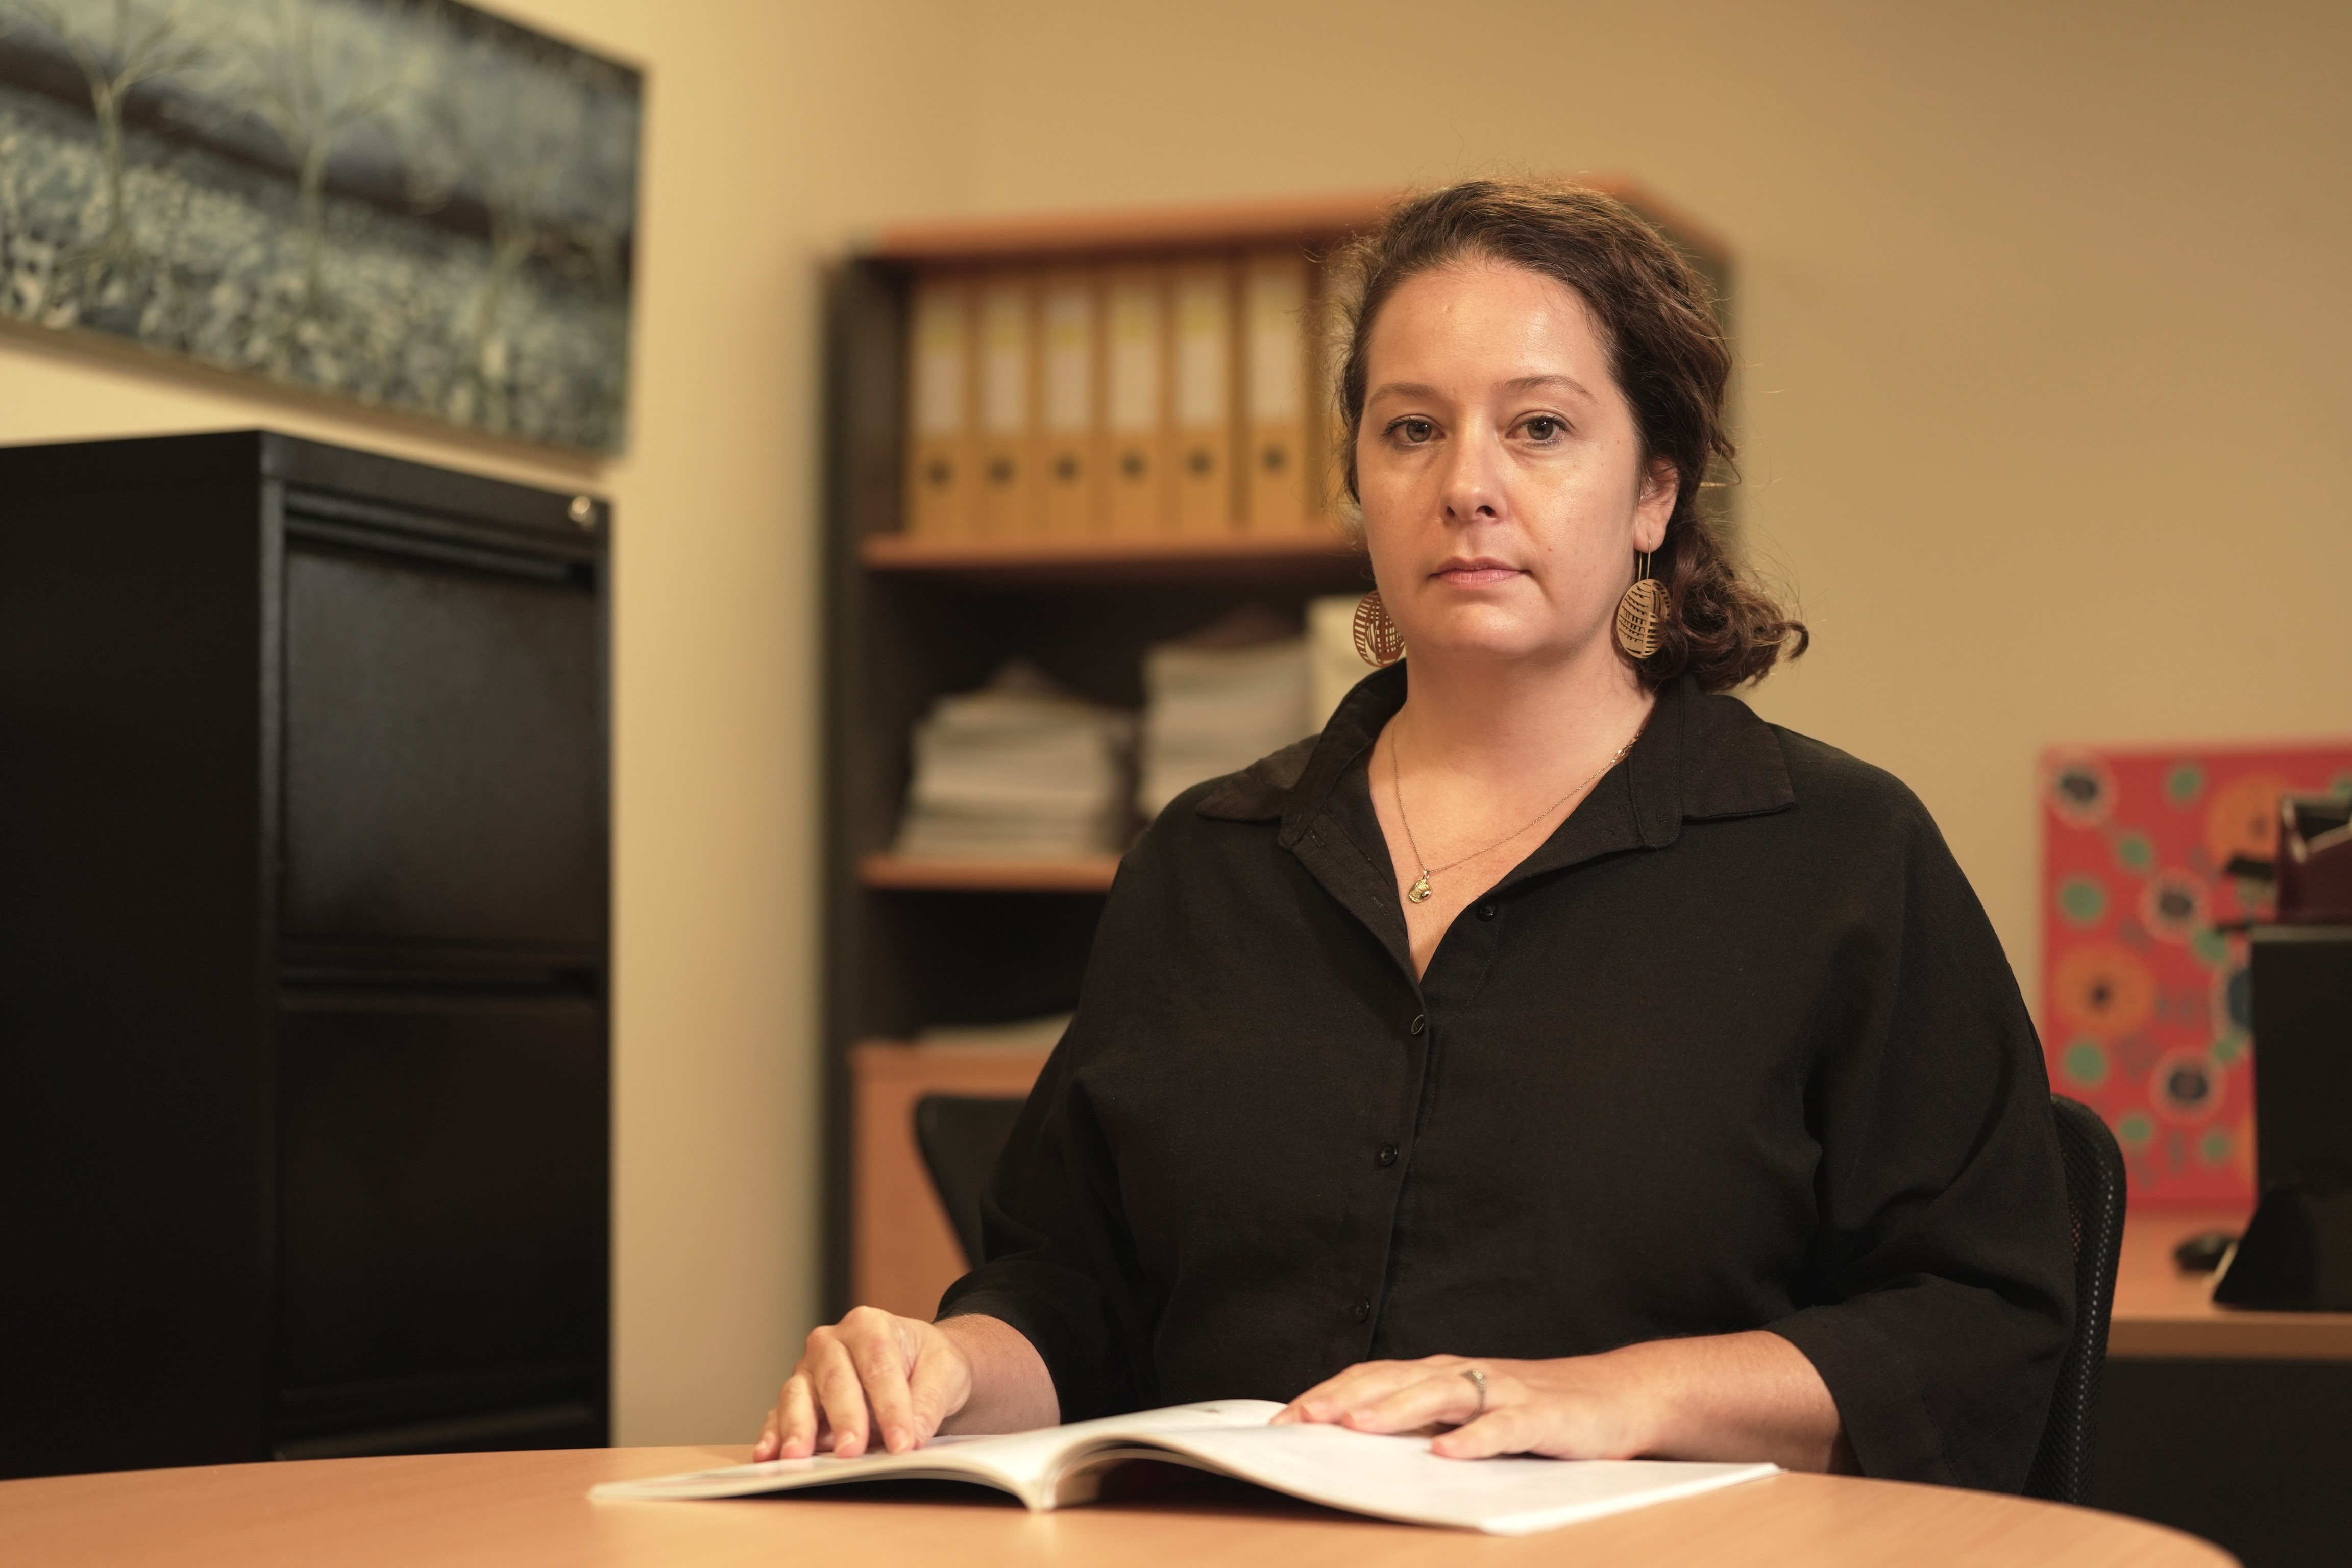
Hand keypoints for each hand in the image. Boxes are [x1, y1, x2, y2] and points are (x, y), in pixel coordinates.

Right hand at [755, 1306, 973, 1459]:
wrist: (917, 1364)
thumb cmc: (928, 1363)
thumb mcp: (945, 1371)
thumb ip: (930, 1401)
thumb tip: (913, 1435)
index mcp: (868, 1325)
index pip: (878, 1367)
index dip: (890, 1406)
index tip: (903, 1442)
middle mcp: (831, 1343)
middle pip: (834, 1380)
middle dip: (845, 1418)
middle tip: (852, 1452)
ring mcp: (809, 1371)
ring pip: (798, 1395)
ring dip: (798, 1427)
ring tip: (797, 1457)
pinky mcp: (797, 1399)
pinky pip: (779, 1415)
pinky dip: (773, 1435)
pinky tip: (768, 1454)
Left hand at [1273, 1352, 1652, 1459]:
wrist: (1620, 1396)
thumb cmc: (1535, 1409)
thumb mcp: (1470, 1414)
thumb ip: (1422, 1422)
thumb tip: (1355, 1442)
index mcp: (1442, 1374)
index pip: (1371, 1377)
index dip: (1326, 1394)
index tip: (1283, 1420)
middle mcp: (1466, 1375)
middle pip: (1394, 1379)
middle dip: (1344, 1399)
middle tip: (1301, 1420)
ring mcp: (1504, 1392)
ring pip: (1441, 1394)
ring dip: (1396, 1409)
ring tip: (1358, 1427)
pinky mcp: (1543, 1416)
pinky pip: (1503, 1427)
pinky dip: (1474, 1438)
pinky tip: (1447, 1452)